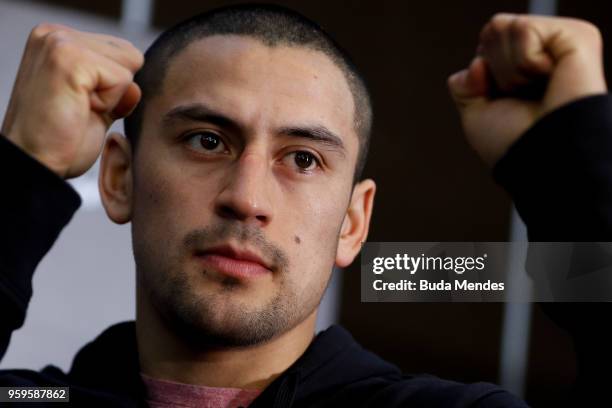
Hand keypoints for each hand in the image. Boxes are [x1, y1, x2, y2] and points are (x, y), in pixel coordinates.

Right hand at [1, 24, 142, 178]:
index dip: (115, 87)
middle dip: (116, 90)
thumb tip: (136, 85)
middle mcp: (55, 34)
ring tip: (80, 109)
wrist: (38, 165)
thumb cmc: (61, 142)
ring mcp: (59, 42)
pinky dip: (110, 103)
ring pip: (129, 64)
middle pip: (130, 55)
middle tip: (81, 110)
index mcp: (59, 40)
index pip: (123, 52)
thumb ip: (116, 88)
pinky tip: (81, 110)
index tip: (83, 105)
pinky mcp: (68, 59)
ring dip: (113, 97)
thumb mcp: (97, 107)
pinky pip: (122, 79)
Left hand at [448, 14, 606, 165]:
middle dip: (494, 71)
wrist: (542, 160)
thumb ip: (464, 86)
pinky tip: (549, 78)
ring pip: (502, 28)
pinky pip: (523, 29)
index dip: (482, 74)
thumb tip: (477, 62)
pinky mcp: (577, 36)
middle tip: (522, 97)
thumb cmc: (514, 147)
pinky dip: (524, 61)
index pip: (485, 46)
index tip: (504, 100)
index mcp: (523, 71)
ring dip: (509, 70)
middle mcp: (543, 55)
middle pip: (491, 33)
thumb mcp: (476, 118)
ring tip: (538, 90)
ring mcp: (559, 45)